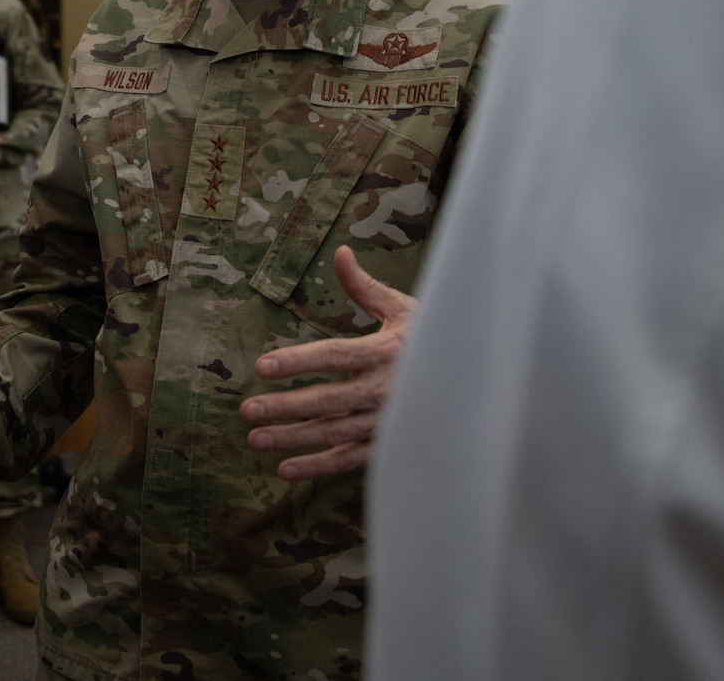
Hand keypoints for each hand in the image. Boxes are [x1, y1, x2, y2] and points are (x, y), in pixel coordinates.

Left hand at [241, 246, 416, 480]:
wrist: (476, 380)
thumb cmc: (434, 339)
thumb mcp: (405, 310)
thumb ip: (366, 287)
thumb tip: (341, 253)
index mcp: (385, 352)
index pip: (334, 357)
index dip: (298, 361)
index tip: (263, 366)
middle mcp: (385, 390)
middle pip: (327, 400)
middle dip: (285, 407)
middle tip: (247, 409)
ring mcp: (386, 422)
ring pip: (333, 433)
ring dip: (293, 439)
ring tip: (254, 439)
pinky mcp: (388, 444)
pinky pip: (350, 460)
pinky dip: (319, 468)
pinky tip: (287, 469)